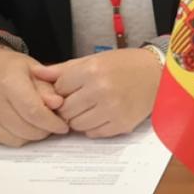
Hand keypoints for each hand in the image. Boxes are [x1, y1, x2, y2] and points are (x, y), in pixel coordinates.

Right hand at [0, 47, 69, 146]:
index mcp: (8, 82)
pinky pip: (6, 142)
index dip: (52, 122)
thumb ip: (47, 88)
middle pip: (26, 128)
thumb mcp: (35, 70)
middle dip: (45, 130)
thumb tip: (58, 104)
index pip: (34, 111)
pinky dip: (20, 138)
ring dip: (33, 135)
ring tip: (39, 123)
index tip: (63, 125)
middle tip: (53, 124)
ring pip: (17, 139)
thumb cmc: (13, 69)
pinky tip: (24, 126)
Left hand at [30, 48, 163, 137]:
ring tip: (90, 108)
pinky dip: (93, 127)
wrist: (157, 74)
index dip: (61, 91)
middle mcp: (100, 90)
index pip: (58, 90)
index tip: (70, 89)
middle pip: (65, 110)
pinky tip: (101, 114)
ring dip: (79, 119)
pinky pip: (93, 133)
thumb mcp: (94, 60)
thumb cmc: (124, 65)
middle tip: (77, 101)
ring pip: (77, 125)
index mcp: (91, 71)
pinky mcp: (121, 124)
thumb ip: (63, 69)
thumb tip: (36, 73)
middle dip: (67, 108)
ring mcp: (111, 109)